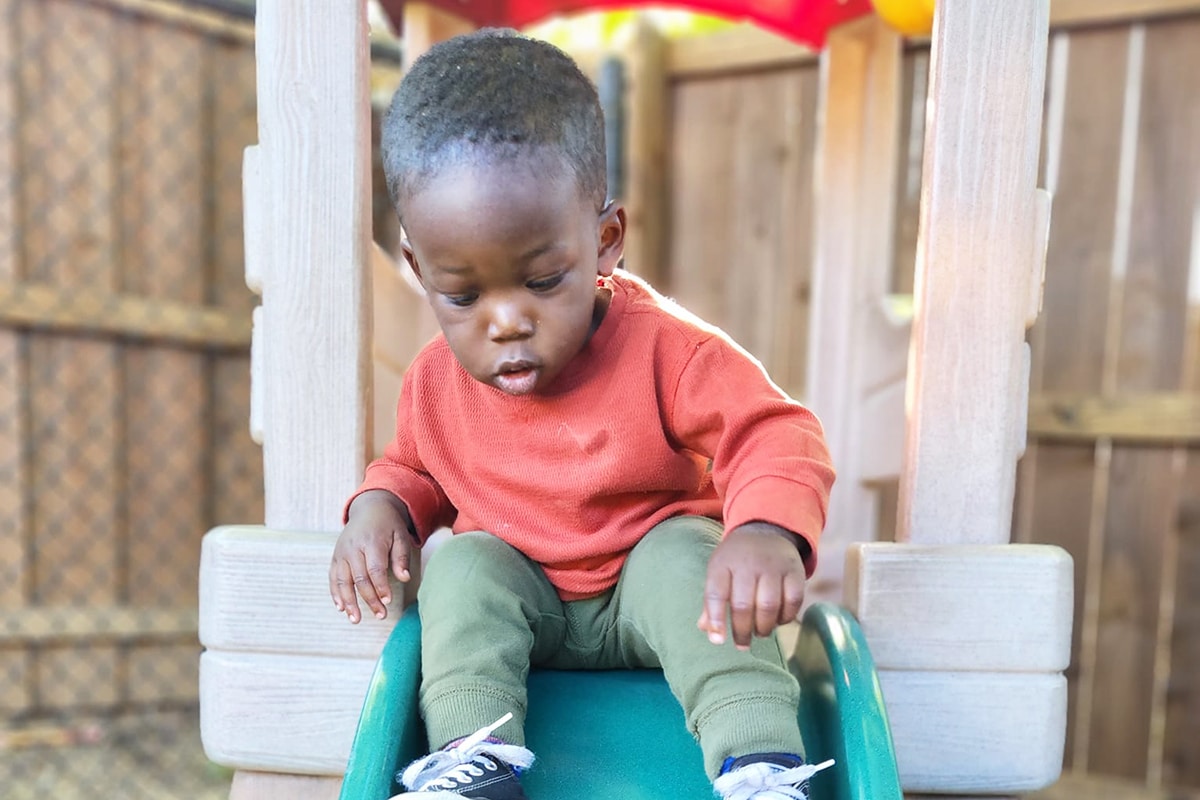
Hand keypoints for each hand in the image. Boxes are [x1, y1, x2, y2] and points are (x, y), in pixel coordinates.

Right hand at [329, 490, 414, 622]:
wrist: (369, 508)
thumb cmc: (389, 525)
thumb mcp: (400, 536)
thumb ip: (401, 557)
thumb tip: (404, 578)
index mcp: (371, 542)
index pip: (375, 569)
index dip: (380, 587)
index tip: (387, 602)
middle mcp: (353, 548)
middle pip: (359, 578)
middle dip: (369, 599)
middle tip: (380, 615)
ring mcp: (341, 553)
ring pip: (343, 581)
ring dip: (349, 602)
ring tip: (356, 620)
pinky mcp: (335, 557)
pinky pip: (333, 578)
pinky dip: (336, 594)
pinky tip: (341, 608)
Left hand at [698, 522, 807, 649]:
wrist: (765, 530)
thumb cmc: (736, 560)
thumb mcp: (718, 572)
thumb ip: (712, 602)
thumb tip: (709, 632)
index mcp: (723, 563)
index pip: (716, 593)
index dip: (716, 619)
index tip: (718, 640)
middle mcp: (747, 563)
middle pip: (743, 605)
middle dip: (742, 631)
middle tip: (742, 643)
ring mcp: (773, 566)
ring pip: (769, 605)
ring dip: (764, 627)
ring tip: (760, 632)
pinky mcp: (795, 570)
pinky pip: (793, 601)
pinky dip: (786, 617)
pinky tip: (778, 621)